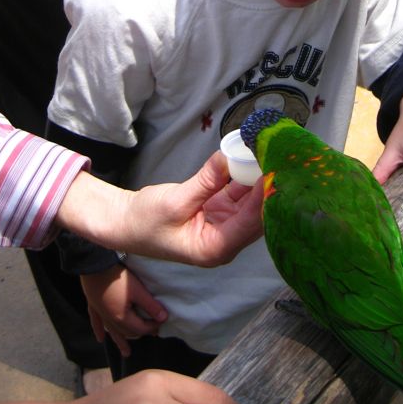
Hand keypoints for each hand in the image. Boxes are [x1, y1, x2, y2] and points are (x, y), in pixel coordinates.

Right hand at [57, 153, 264, 265]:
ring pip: (249, 204)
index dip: (263, 198)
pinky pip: (237, 196)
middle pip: (255, 216)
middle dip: (266, 189)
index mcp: (213, 249)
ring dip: (257, 181)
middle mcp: (224, 241)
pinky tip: (253, 160)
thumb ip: (206, 181)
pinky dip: (244, 179)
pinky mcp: (218, 213)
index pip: (248, 223)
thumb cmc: (144, 222)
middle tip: (278, 159)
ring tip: (270, 155)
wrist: (124, 224)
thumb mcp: (174, 200)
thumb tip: (229, 158)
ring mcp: (223, 227)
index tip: (274, 173)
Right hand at [81, 265, 166, 357]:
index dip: (153, 326)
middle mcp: (111, 321)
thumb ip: (151, 306)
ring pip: (113, 332)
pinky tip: (100, 338)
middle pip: (128, 332)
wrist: (95, 266)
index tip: (162, 320)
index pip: (141, 328)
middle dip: (140, 333)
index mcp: (122, 319)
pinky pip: (96, 323)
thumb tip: (164, 318)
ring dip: (120, 341)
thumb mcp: (138, 291)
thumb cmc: (118, 278)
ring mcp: (101, 314)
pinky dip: (99, 331)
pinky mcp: (94, 306)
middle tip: (151, 333)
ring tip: (126, 353)